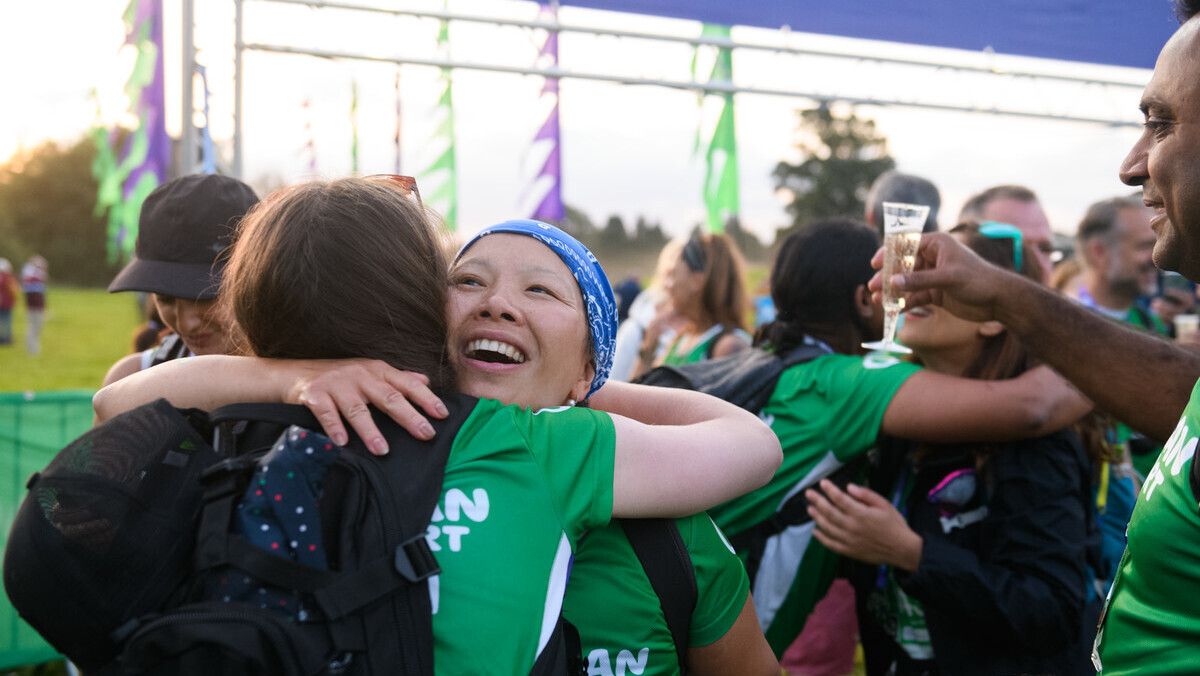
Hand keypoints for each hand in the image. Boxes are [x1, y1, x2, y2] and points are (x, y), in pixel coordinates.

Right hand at [286, 359, 447, 454]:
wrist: (294, 373)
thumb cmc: (340, 376)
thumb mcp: (371, 372)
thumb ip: (398, 378)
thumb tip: (426, 381)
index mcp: (378, 370)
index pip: (407, 384)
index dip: (426, 398)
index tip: (442, 414)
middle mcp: (360, 375)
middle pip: (388, 397)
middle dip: (408, 416)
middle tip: (425, 433)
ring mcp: (337, 384)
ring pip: (358, 409)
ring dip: (371, 430)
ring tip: (383, 450)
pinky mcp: (314, 395)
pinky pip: (326, 414)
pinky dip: (334, 428)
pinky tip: (343, 442)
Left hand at [806, 479, 922, 571]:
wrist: (903, 549)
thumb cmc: (895, 525)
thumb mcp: (884, 505)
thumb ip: (866, 495)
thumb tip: (849, 487)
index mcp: (861, 514)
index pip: (840, 499)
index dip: (830, 490)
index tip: (822, 483)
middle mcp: (852, 527)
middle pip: (829, 512)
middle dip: (817, 500)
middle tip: (808, 493)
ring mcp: (849, 540)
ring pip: (828, 527)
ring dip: (817, 517)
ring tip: (810, 509)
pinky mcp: (849, 551)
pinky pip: (831, 544)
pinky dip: (821, 538)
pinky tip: (815, 531)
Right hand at [868, 232, 1008, 323]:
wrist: (999, 300)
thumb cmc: (978, 280)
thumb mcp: (948, 278)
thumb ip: (920, 281)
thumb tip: (893, 283)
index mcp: (937, 244)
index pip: (907, 244)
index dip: (888, 252)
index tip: (875, 263)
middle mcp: (933, 258)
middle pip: (903, 265)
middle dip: (887, 276)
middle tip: (872, 286)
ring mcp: (934, 276)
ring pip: (907, 282)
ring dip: (892, 291)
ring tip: (877, 300)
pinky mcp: (936, 293)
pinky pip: (915, 296)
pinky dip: (904, 302)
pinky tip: (893, 309)